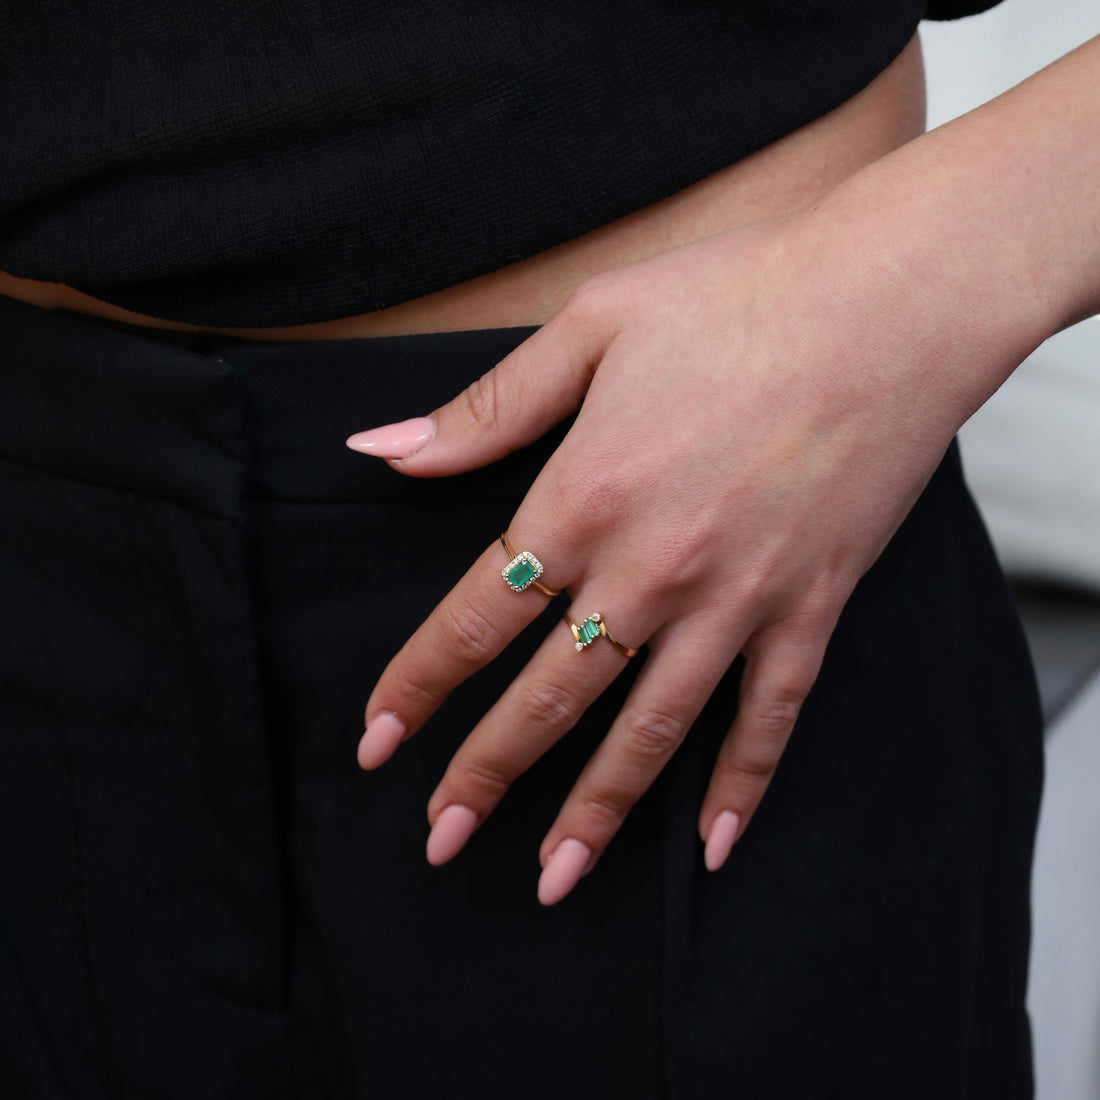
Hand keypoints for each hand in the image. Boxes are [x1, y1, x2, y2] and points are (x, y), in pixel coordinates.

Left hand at [345, 205, 981, 905]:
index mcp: (582, 499)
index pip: (473, 619)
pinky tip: (709, 847)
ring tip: (552, 879)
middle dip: (486, 774)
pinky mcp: (809, 609)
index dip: (417, 686)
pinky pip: (769, 719)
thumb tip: (383, 451)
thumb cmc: (737, 296)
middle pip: (549, 697)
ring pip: (650, 732)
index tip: (376, 743)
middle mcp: (651, 571)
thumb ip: (486, 407)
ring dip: (596, 811)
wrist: (888, 303)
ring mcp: (736, 601)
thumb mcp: (591, 326)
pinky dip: (739, 786)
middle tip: (440, 841)